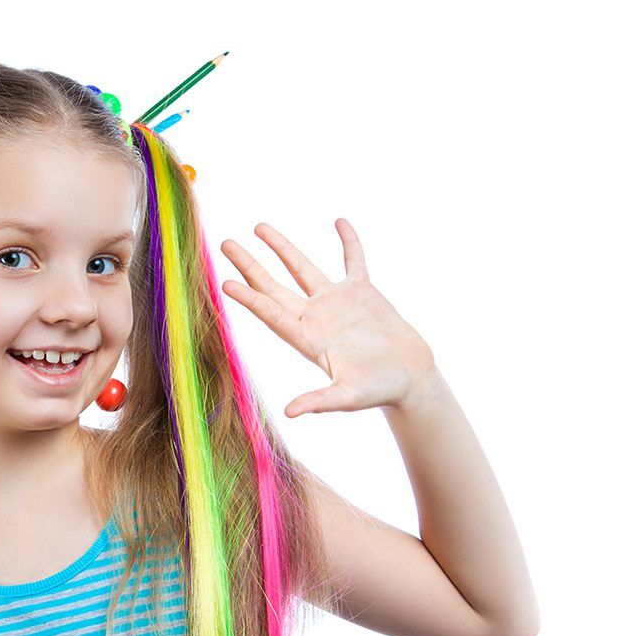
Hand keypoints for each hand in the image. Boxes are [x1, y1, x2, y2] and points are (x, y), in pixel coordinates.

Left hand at [219, 218, 435, 417]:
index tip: (226, 282)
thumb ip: (320, 401)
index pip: (271, 314)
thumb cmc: (379, 391)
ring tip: (258, 226)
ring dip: (282, 247)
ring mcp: (337, 302)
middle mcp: (315, 317)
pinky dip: (348, 241)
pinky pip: (352, 260)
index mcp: (307, 339)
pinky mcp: (363, 293)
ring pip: (303, 268)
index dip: (250, 299)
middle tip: (226, 244)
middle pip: (275, 287)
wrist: (410, 380)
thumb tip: (290, 413)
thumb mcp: (349, 397)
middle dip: (251, 265)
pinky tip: (338, 221)